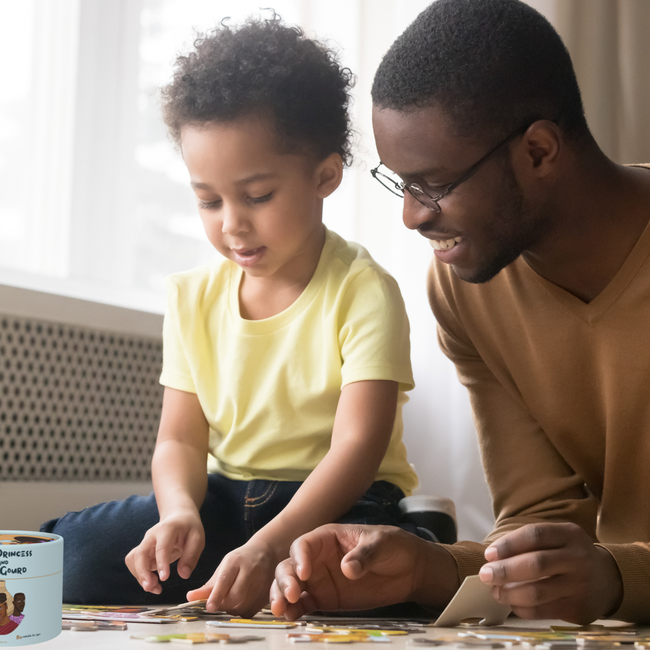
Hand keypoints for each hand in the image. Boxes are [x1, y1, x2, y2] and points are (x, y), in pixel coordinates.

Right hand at [125, 510, 204, 593]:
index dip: (161, 562)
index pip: (161, 546)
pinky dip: (140, 576)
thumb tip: (184, 575)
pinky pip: (135, 565)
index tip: (164, 578)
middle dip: (142, 572)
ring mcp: (145, 543)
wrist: (179, 517)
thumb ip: (191, 555)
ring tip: (155, 587)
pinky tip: (153, 583)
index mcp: (168, 529)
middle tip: (150, 587)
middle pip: (140, 553)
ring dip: (140, 576)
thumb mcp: (197, 538)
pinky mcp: (142, 551)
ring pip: (133, 560)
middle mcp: (152, 535)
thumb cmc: (189, 528)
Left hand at [187, 538, 279, 616]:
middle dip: (223, 604)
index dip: (217, 594)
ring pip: (243, 606)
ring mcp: (262, 582)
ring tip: (228, 601)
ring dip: (231, 609)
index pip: (225, 579)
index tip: (209, 606)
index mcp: (236, 561)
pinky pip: (250, 611)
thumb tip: (190, 598)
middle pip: (235, 595)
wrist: (266, 552)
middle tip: (216, 605)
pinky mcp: (267, 593)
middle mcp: (250, 570)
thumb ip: (208, 585)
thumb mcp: (224, 566)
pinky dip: (241, 612)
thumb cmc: (240, 560)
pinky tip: (239, 603)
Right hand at [270, 523, 451, 620]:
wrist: (409, 569)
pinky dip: (295, 610)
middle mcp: (318, 558)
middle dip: (285, 579)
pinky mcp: (326, 599)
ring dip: (282, 595)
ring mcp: (320, 579)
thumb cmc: (393, 546)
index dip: (300, 557)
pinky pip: (304, 604)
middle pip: (290, 565)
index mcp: (328, 537)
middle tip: (291, 594)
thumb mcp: (381, 543)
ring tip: (281, 610)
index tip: (305, 573)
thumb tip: (347, 569)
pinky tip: (291, 617)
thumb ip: (364, 555)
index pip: (304, 544)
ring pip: (291, 585)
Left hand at [478, 522, 622, 623]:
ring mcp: (580, 585)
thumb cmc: (569, 555)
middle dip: (505, 571)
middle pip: (536, 564)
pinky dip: (523, 609)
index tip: (489, 554)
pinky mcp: (579, 609)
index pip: (535, 535)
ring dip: (510, 593)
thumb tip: (492, 557)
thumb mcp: (558, 538)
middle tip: (485, 575)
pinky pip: (544, 611)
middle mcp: (577, 558)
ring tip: (496, 592)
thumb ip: (530, 543)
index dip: (508, 544)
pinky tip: (512, 604)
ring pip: (538, 591)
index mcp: (569, 534)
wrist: (609, 579)